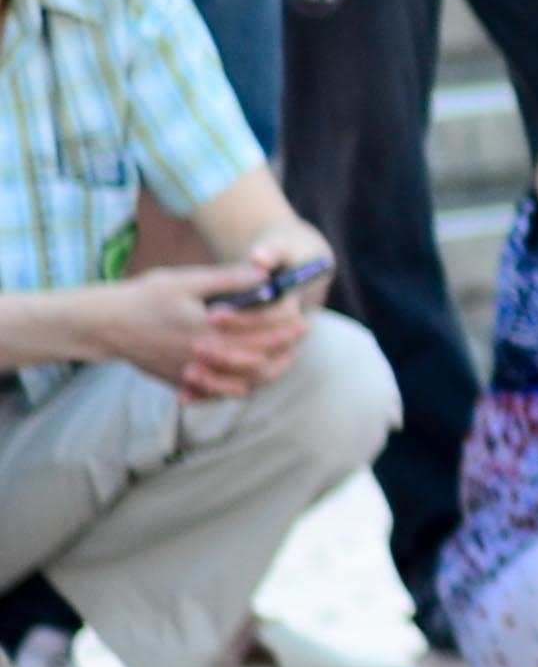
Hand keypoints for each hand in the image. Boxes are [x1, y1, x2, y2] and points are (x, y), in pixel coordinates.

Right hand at [91, 261, 309, 396]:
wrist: (105, 325)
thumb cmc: (146, 297)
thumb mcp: (187, 281)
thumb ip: (227, 280)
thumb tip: (264, 274)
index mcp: (207, 330)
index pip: (257, 335)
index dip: (283, 330)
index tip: (303, 322)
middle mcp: (200, 356)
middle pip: (251, 362)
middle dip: (279, 353)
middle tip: (298, 345)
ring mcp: (188, 373)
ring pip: (235, 383)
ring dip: (262, 376)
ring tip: (280, 365)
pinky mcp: (177, 381)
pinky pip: (212, 392)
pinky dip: (232, 389)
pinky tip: (245, 383)